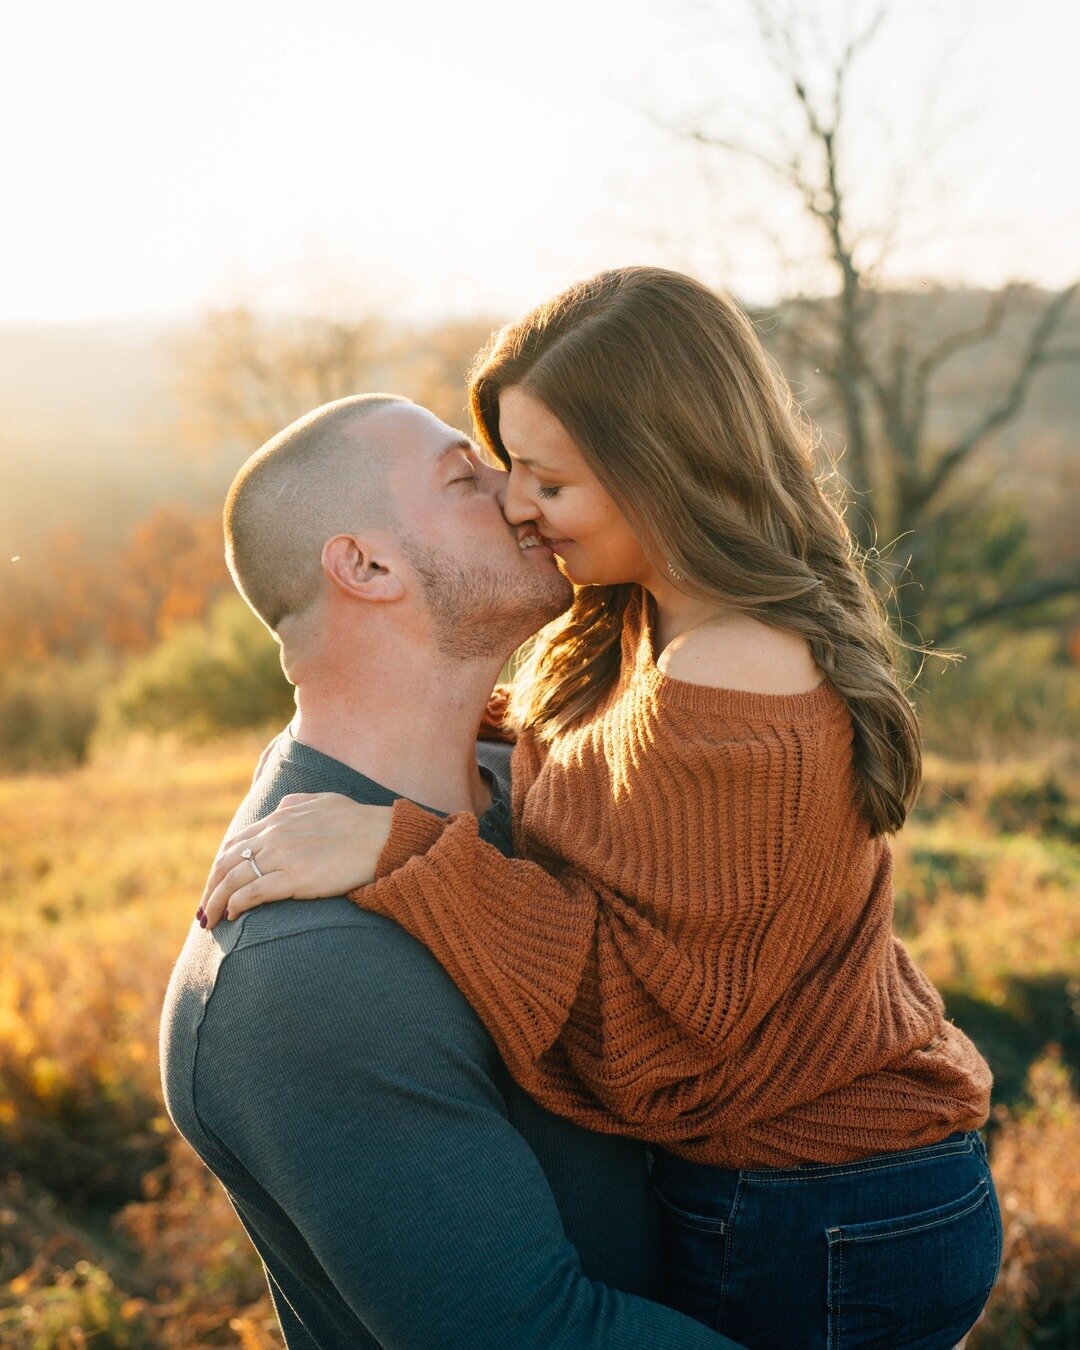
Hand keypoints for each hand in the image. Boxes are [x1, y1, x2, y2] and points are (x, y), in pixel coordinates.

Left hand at [197, 792, 393, 930]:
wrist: (383, 837)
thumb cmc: (359, 821)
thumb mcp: (324, 801)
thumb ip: (297, 803)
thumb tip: (280, 807)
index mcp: (279, 819)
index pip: (235, 845)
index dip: (219, 869)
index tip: (214, 887)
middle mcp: (275, 836)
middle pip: (226, 864)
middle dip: (209, 890)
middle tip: (203, 912)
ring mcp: (283, 857)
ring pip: (233, 881)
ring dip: (215, 903)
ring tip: (209, 922)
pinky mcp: (295, 878)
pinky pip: (253, 893)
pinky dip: (236, 905)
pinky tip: (232, 916)